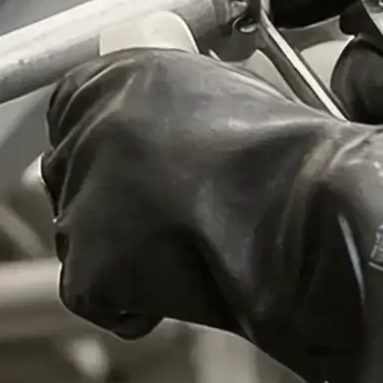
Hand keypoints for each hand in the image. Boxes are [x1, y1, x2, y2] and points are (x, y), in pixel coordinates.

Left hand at [38, 48, 331, 341]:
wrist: (314, 211)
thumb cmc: (292, 159)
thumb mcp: (221, 93)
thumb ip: (170, 107)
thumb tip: (157, 130)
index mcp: (115, 77)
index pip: (71, 115)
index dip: (105, 156)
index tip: (135, 178)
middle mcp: (87, 128)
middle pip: (69, 177)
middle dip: (107, 206)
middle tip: (165, 225)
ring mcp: (81, 198)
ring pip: (77, 237)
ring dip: (119, 254)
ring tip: (189, 256)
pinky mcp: (88, 264)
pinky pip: (89, 295)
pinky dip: (128, 306)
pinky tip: (180, 292)